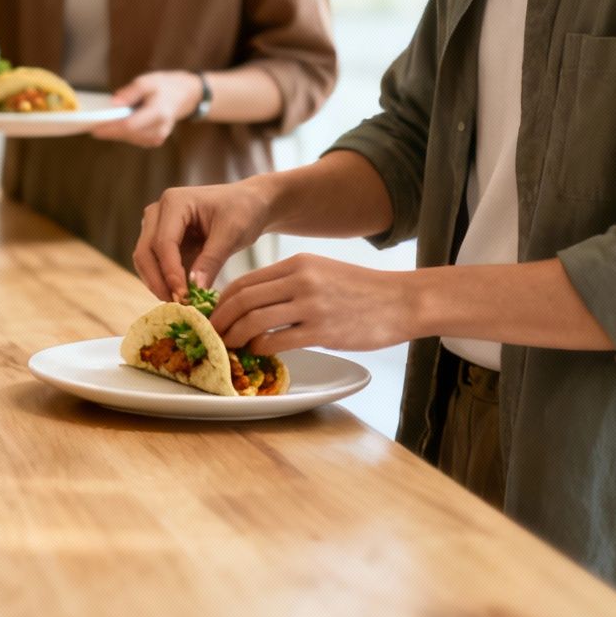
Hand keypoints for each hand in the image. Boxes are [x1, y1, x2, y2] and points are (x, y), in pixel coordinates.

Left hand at [91, 71, 201, 147]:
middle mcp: (159, 128)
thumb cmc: (164, 86)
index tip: (94, 128)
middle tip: (91, 126)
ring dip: (115, 133)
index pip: (130, 125)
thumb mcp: (147, 81)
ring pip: (130, 138)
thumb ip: (129, 92)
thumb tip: (113, 102)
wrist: (184, 95)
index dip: (110, 128)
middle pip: (128, 134)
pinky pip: (135, 139)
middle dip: (109, 131)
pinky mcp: (155, 140)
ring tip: (101, 125)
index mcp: (158, 112)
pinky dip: (123, 134)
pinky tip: (115, 127)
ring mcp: (159, 137)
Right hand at [132, 179, 276, 299]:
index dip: (170, 272)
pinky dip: (164, 281)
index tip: (183, 297)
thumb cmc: (244, 211)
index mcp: (174, 202)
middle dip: (158, 281)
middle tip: (177, 306)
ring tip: (179, 304)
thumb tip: (195, 289)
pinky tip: (180, 296)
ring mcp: (156, 226)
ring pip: (145, 260)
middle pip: (145, 252)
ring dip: (158, 283)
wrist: (250, 204)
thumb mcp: (232, 234)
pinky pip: (155, 264)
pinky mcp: (161, 240)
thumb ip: (211, 260)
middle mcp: (158, 212)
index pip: (163, 243)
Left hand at [211, 254, 421, 355]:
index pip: (245, 281)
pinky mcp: (323, 331)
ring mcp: (311, 306)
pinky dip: (260, 348)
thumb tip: (253, 301)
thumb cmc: (360, 289)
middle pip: (243, 300)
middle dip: (220, 320)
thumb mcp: (321, 271)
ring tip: (229, 346)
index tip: (213, 315)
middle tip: (211, 334)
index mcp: (297, 264)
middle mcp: (300, 281)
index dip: (222, 301)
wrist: (403, 300)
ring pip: (255, 321)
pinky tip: (257, 352)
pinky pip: (278, 341)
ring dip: (235, 336)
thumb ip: (288, 282)